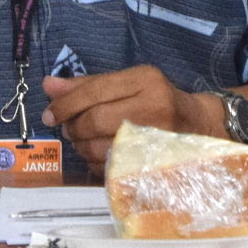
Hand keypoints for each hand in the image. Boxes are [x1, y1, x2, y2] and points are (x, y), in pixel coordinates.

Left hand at [40, 65, 210, 177]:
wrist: (199, 126)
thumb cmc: (158, 100)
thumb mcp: (129, 83)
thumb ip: (88, 85)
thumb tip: (48, 85)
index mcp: (145, 80)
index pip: (94, 91)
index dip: (65, 104)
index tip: (49, 113)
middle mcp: (153, 106)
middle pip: (95, 120)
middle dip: (73, 127)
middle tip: (68, 128)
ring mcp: (155, 137)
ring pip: (99, 147)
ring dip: (81, 147)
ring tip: (82, 140)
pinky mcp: (153, 164)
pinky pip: (109, 167)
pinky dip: (94, 163)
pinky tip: (97, 155)